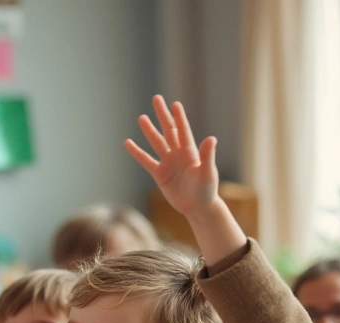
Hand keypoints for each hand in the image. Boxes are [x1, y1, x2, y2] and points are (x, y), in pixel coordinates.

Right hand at [125, 95, 219, 219]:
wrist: (197, 207)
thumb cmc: (207, 190)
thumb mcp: (208, 172)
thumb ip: (207, 155)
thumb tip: (212, 138)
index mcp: (190, 151)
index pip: (183, 130)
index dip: (179, 117)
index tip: (175, 104)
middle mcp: (178, 154)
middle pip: (168, 130)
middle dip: (162, 115)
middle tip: (156, 98)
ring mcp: (168, 163)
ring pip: (157, 142)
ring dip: (149, 130)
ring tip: (141, 117)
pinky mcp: (160, 174)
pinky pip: (146, 161)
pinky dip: (137, 152)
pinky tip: (128, 143)